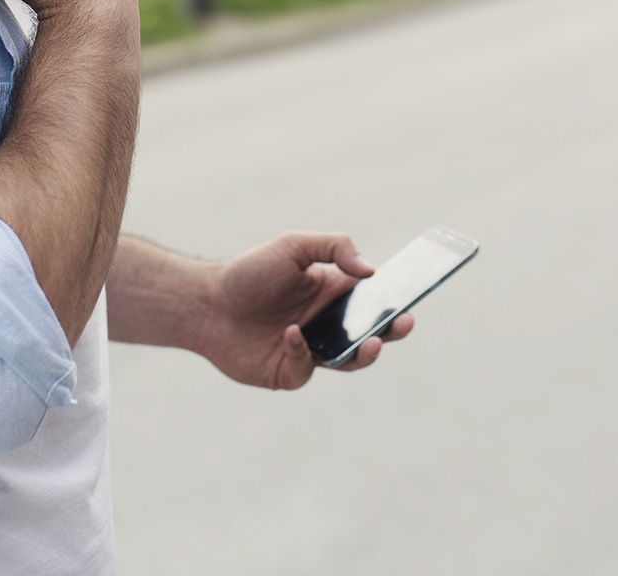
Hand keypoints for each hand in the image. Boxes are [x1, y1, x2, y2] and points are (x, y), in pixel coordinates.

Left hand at [194, 232, 415, 389]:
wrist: (206, 303)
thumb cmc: (249, 272)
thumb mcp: (293, 245)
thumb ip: (335, 248)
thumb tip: (370, 271)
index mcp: (332, 293)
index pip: (373, 299)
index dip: (394, 301)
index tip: (411, 299)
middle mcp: (326, 324)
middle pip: (370, 332)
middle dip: (391, 331)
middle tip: (403, 323)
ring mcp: (310, 350)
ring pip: (349, 359)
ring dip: (364, 352)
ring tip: (371, 341)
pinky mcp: (290, 372)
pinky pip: (308, 368)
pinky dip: (304, 351)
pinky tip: (291, 334)